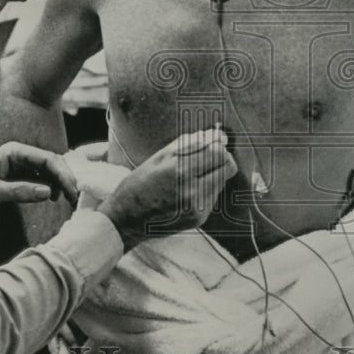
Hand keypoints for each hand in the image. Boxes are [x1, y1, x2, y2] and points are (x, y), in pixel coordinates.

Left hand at [0, 142, 78, 209]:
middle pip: (52, 162)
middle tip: (75, 198)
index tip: (73, 191)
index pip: (48, 159)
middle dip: (66, 178)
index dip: (63, 174)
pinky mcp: (18, 175)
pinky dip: (50, 186)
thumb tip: (48, 193)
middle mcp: (20, 154)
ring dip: (60, 182)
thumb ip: (19, 191)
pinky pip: (40, 178)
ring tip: (68, 199)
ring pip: (49, 170)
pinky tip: (52, 198)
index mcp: (14, 152)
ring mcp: (19, 164)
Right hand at [99, 127, 236, 249]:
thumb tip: (217, 135)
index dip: (218, 144)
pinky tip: (187, 191)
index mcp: (180, 170)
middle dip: (222, 158)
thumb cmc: (139, 183)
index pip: (218, 152)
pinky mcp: (199, 219)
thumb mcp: (160, 157)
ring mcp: (197, 207)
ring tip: (191, 176)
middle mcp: (192, 190)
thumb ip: (191, 143)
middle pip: (228, 167)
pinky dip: (205, 189)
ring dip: (213, 174)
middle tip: (208, 157)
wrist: (126, 219)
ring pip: (222, 181)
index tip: (214, 142)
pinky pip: (213, 196)